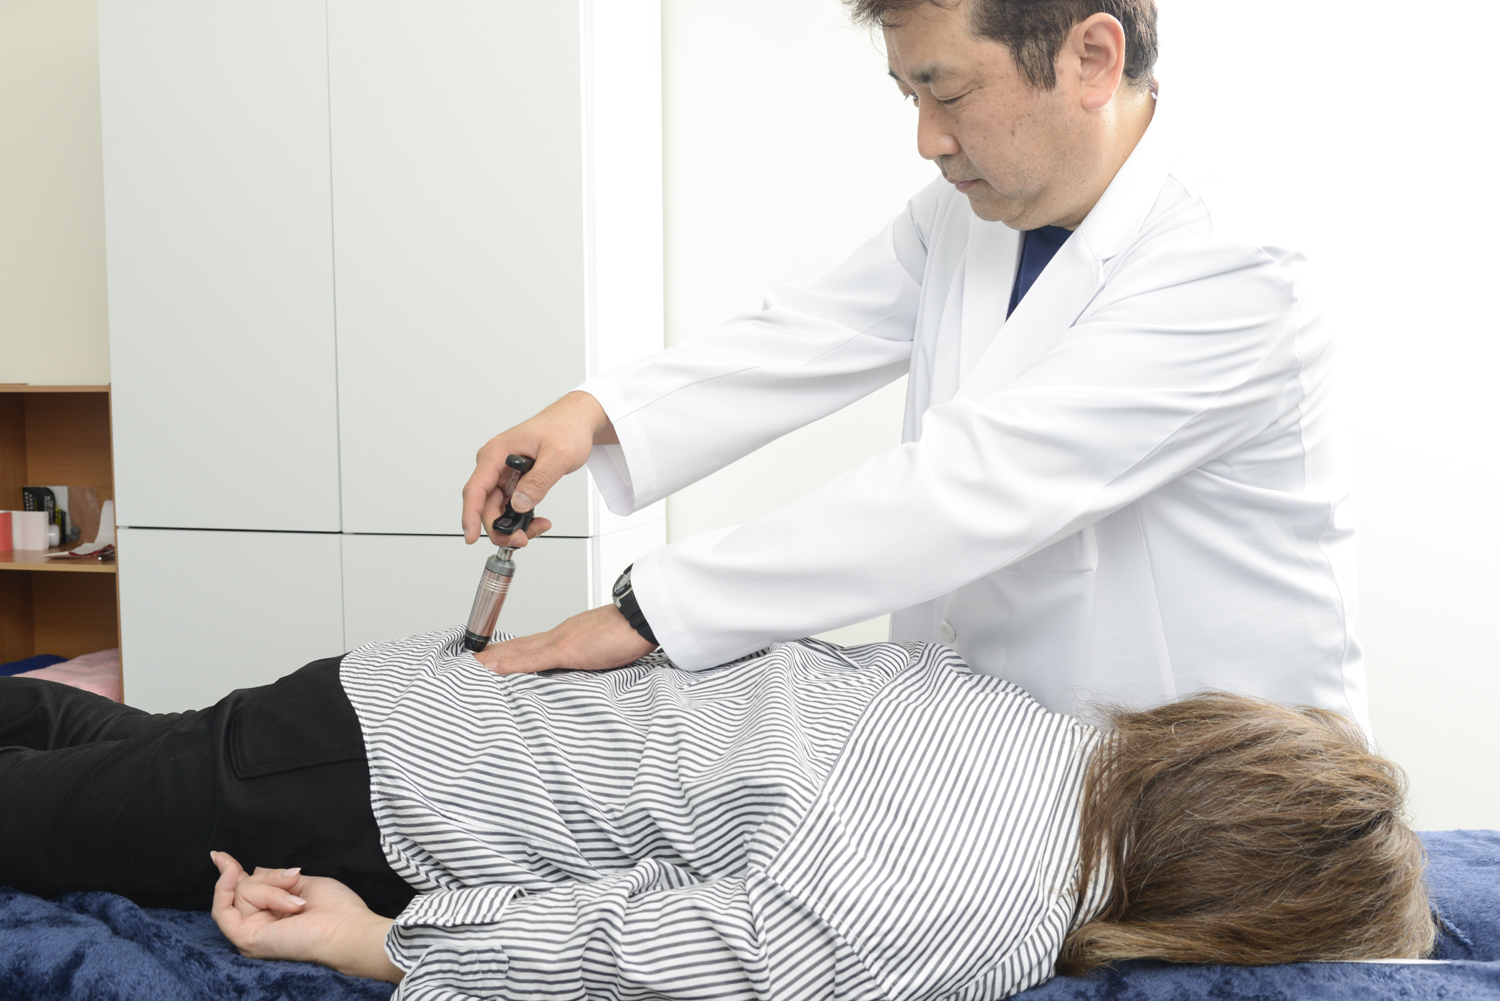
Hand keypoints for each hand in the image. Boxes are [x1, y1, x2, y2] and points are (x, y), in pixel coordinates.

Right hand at [210, 851, 402, 982]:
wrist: (346, 930)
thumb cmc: (336, 909)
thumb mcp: (303, 883)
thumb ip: (277, 878)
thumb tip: (254, 870)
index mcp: (273, 916)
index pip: (242, 893)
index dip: (230, 873)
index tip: (220, 856)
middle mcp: (259, 926)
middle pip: (244, 888)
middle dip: (270, 878)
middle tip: (295, 881)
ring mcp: (250, 935)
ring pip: (240, 894)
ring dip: (271, 888)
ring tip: (296, 901)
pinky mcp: (246, 939)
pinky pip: (223, 910)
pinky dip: (224, 888)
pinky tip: (232, 872)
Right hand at [463, 391, 617, 546]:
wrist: (576, 420)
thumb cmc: (566, 428)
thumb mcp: (558, 455)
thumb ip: (538, 481)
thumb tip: (519, 504)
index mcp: (497, 452)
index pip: (476, 489)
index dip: (470, 516)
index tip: (470, 537)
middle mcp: (495, 463)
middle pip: (485, 505)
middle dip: (501, 527)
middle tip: (523, 539)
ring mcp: (503, 472)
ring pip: (497, 509)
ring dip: (513, 525)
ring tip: (538, 527)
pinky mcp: (513, 479)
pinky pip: (509, 506)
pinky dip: (521, 517)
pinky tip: (536, 520)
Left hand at [474, 604, 654, 674]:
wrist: (643, 615)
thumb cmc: (632, 629)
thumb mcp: (607, 645)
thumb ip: (593, 653)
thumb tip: (586, 663)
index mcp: (567, 634)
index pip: (530, 644)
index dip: (508, 650)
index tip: (491, 656)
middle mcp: (558, 634)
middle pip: (517, 646)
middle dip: (492, 655)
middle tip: (468, 662)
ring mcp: (560, 641)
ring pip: (517, 651)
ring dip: (493, 659)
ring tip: (469, 667)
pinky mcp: (567, 649)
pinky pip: (532, 660)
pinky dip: (509, 665)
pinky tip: (492, 670)